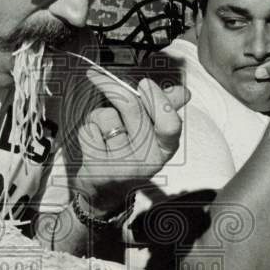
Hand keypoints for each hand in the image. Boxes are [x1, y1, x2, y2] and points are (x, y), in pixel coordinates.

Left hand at [69, 69, 189, 213]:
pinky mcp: (99, 170)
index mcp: (164, 148)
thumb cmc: (128, 156)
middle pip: (131, 108)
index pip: (169, 124)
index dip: (158, 100)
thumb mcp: (151, 136)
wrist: (105, 193)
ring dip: (98, 116)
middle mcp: (147, 160)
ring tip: (103, 133)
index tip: (145, 83)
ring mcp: (123, 167)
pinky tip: (94, 145)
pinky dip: (87, 131)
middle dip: (112, 87)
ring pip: (106, 116)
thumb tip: (183, 92)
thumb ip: (164, 110)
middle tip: (98, 76)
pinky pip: (89, 131)